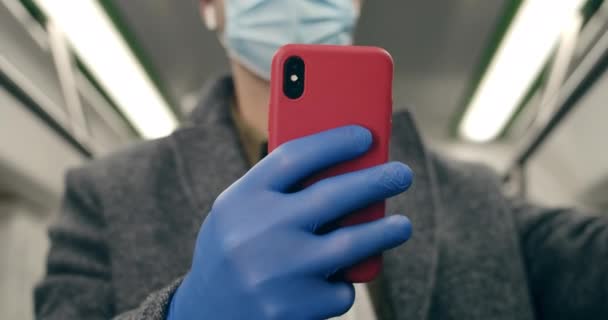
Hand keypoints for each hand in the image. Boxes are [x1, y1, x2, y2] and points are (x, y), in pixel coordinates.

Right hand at [168, 125, 412, 319]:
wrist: (206, 315)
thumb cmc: (232, 252)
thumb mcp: (239, 215)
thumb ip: (279, 193)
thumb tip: (347, 172)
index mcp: (240, 201)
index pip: (294, 157)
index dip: (335, 142)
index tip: (365, 135)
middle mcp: (258, 233)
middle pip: (332, 196)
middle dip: (376, 181)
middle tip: (402, 174)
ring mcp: (278, 273)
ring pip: (350, 245)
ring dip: (385, 232)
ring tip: (401, 225)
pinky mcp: (294, 309)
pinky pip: (340, 290)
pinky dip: (343, 284)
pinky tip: (332, 281)